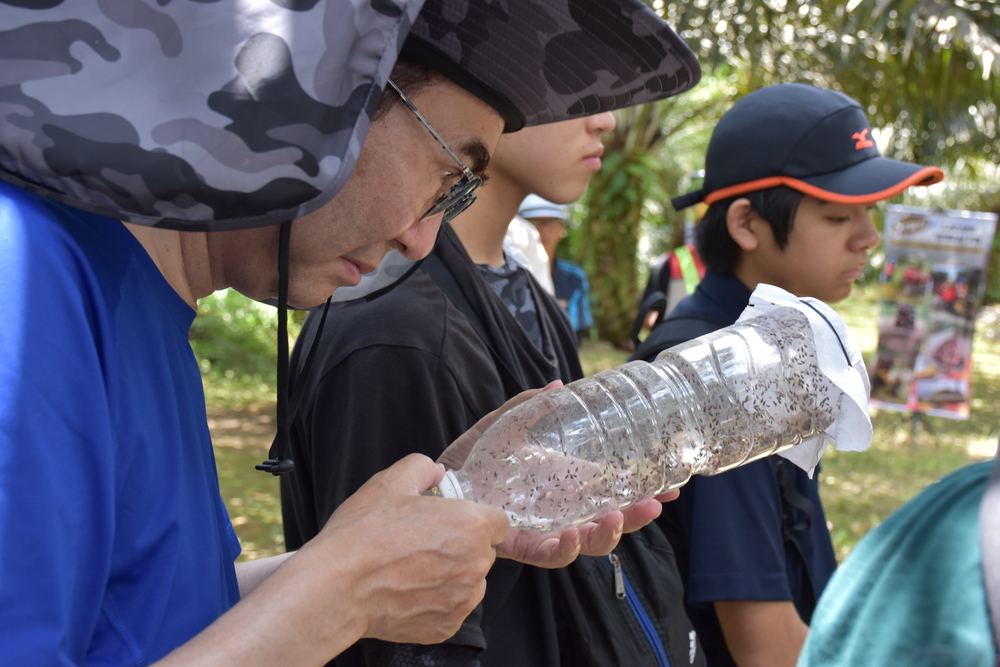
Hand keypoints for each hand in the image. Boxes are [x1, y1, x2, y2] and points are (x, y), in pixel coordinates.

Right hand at [306, 454, 508, 643]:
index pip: (498, 522)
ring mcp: (462, 600)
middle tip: (426, 543)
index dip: (476, 518)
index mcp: (470, 525)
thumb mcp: (390, 483)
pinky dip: (437, 601)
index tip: (455, 522)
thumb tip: (435, 472)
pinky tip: (409, 589)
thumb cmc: (363, 536)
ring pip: (470, 582)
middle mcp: (474, 565)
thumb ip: (421, 468)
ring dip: (453, 575)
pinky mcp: (446, 626)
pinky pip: (452, 608)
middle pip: (484, 552)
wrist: (337, 588)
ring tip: (414, 568)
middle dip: (462, 546)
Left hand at [438, 383, 680, 568]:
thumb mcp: (503, 426)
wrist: (432, 483)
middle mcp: (558, 512)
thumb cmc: (472, 458)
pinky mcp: (516, 543)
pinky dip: (562, 547)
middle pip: (606, 522)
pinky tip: (573, 534)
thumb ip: (529, 407)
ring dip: (604, 535)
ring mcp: (540, 529)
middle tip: (656, 503)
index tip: (670, 488)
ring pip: (582, 543)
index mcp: (563, 487)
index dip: (639, 494)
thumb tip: (559, 386)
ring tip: (614, 520)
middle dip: (634, 518)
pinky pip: (545, 554)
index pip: (611, 494)